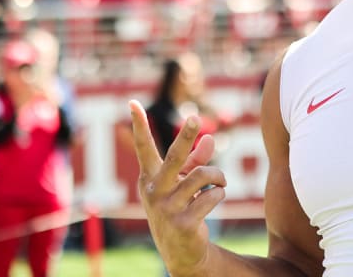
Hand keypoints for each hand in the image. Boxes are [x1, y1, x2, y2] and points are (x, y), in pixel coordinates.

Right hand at [129, 100, 225, 276]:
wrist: (181, 251)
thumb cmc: (181, 208)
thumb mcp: (183, 183)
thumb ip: (196, 160)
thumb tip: (211, 138)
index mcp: (150, 177)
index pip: (144, 148)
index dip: (139, 125)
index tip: (132, 102)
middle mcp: (154, 190)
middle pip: (174, 157)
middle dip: (185, 136)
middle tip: (194, 117)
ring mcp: (167, 208)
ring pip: (203, 176)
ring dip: (218, 176)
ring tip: (220, 181)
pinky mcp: (183, 222)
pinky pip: (212, 196)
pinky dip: (219, 194)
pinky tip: (214, 201)